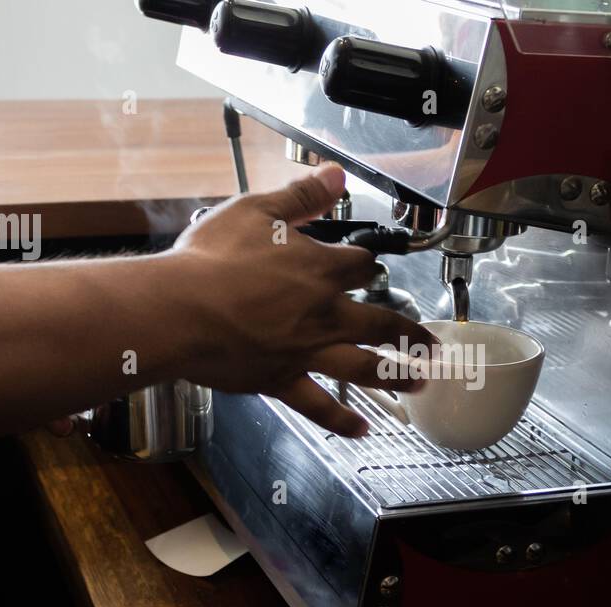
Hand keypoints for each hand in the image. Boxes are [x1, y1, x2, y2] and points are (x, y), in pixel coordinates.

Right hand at [165, 163, 434, 435]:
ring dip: (396, 376)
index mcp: (319, 271)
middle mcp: (323, 314)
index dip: (367, 262)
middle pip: (380, 323)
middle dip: (410, 333)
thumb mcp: (257, 211)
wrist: (178, 310)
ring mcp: (305, 352)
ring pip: (364, 368)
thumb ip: (300, 196)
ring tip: (419, 382)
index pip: (360, 265)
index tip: (369, 265)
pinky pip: (319, 404)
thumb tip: (334, 174)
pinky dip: (341, 419)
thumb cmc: (210, 261)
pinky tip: (361, 429)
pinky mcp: (281, 380)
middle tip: (432, 343)